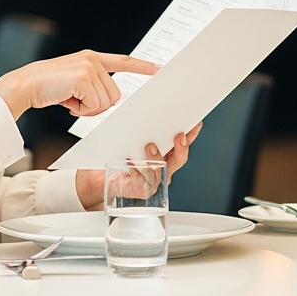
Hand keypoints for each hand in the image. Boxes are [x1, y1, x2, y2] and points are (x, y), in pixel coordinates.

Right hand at [0, 51, 157, 118]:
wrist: (23, 86)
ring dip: (88, 109)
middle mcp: (92, 59)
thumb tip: (110, 101)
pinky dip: (81, 110)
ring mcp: (88, 67)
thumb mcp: (74, 84)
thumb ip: (93, 86)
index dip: (142, 66)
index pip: (122, 61)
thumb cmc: (47, 88)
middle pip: (115, 94)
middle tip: (76, 102)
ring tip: (69, 100)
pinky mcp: (83, 77)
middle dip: (97, 106)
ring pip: (106, 102)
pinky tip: (66, 102)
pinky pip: (95, 105)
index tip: (159, 69)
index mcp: (91, 58)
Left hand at [72, 122, 203, 208]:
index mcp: (165, 154)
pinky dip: (137, 172)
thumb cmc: (119, 155)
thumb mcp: (132, 138)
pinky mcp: (140, 191)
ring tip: (149, 146)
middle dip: (181, 148)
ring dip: (156, 158)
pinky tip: (130, 162)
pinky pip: (142, 182)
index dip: (191, 135)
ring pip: (160, 171)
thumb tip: (142, 105)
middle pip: (179, 160)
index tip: (195, 123)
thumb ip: (141, 126)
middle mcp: (163, 169)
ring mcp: (153, 182)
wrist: (101, 177)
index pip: (182, 144)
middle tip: (179, 136)